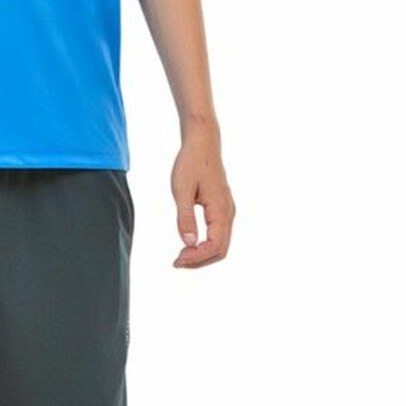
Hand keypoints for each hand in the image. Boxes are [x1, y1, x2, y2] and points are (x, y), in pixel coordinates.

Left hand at [170, 124, 234, 267]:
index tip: (176, 260)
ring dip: (202, 255)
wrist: (203, 143)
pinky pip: (218, 235)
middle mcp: (228, 213)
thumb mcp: (181, 190)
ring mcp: (227, 211)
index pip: (214, 246)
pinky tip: (189, 245)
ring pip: (221, 244)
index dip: (196, 258)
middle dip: (199, 261)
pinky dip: (205, 246)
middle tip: (176, 262)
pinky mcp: (222, 209)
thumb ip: (185, 218)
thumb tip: (187, 244)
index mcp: (221, 210)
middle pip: (221, 250)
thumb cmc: (190, 163)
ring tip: (181, 257)